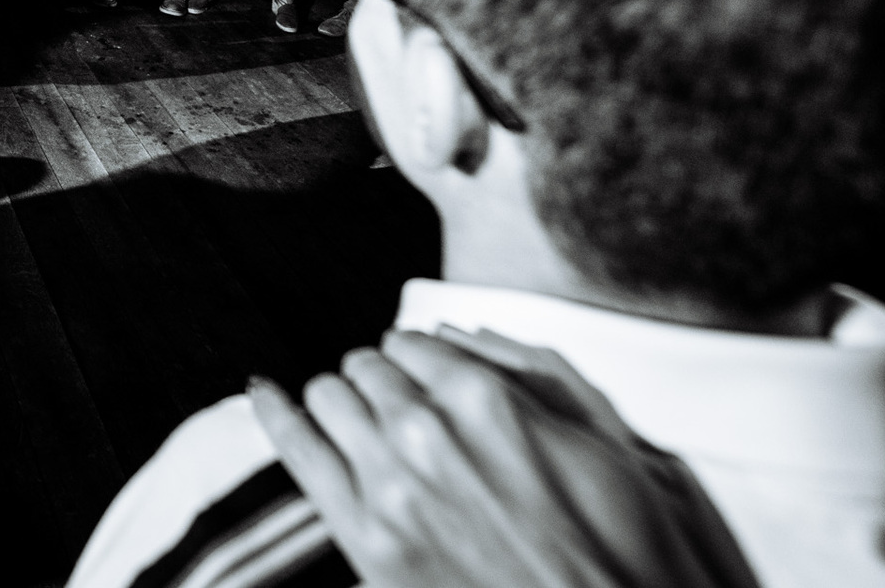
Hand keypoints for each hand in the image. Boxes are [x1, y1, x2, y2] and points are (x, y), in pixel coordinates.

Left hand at [249, 329, 758, 587]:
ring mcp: (389, 488)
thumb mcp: (608, 442)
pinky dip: (273, 412)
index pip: (414, 341)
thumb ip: (532, 372)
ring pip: (328, 397)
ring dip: (342, 400)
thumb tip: (465, 333)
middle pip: (367, 368)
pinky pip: (296, 450)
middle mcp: (426, 431)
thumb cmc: (621, 551)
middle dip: (380, 378)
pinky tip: (263, 391)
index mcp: (484, 398)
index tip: (423, 372)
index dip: (418, 357)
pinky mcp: (365, 540)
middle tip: (397, 401)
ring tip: (357, 416)